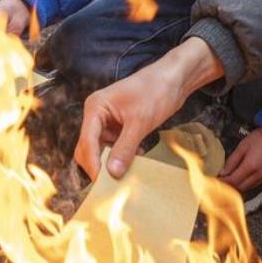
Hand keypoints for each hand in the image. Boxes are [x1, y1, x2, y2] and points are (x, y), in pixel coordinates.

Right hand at [74, 37, 223, 179]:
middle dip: (98, 164)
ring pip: (102, 149)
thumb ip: (125, 148)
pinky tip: (136, 159)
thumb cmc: (156, 90)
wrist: (175, 78)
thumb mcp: (140, 122)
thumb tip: (113, 172)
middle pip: (89, 147)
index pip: (86, 141)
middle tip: (110, 184)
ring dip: (111, 161)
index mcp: (95, 108)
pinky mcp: (119, 125)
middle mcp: (97, 114)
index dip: (92, 163)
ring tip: (125, 174)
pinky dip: (122, 155)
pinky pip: (115, 146)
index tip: (99, 183)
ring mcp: (108, 120)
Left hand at [218, 127, 261, 190]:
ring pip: (249, 187)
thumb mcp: (243, 146)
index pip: (233, 181)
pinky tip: (244, 177)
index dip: (223, 182)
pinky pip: (257, 184)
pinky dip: (248, 183)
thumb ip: (232, 161)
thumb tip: (223, 172)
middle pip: (241, 187)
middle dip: (230, 185)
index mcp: (250, 166)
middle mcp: (259, 174)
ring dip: (239, 185)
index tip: (217, 181)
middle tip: (223, 180)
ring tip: (232, 178)